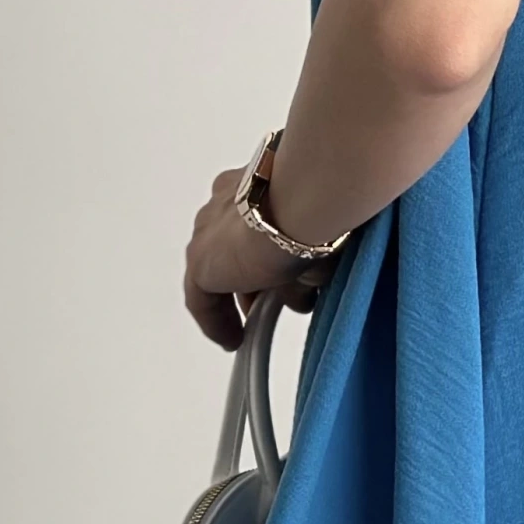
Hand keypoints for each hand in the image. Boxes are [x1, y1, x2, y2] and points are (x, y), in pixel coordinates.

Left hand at [184, 165, 334, 350]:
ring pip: (219, 271)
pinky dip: (217, 321)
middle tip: (266, 305)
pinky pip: (202, 300)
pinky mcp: (201, 263)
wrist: (305, 200)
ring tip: (255, 325)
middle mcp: (225, 202)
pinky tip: (231, 339)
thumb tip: (304, 292)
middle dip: (249, 279)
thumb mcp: (317, 239)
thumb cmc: (322, 207)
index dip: (261, 254)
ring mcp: (208, 231)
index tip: (272, 278)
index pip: (249, 225)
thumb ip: (305, 263)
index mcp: (252, 184)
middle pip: (231, 249)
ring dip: (239, 297)